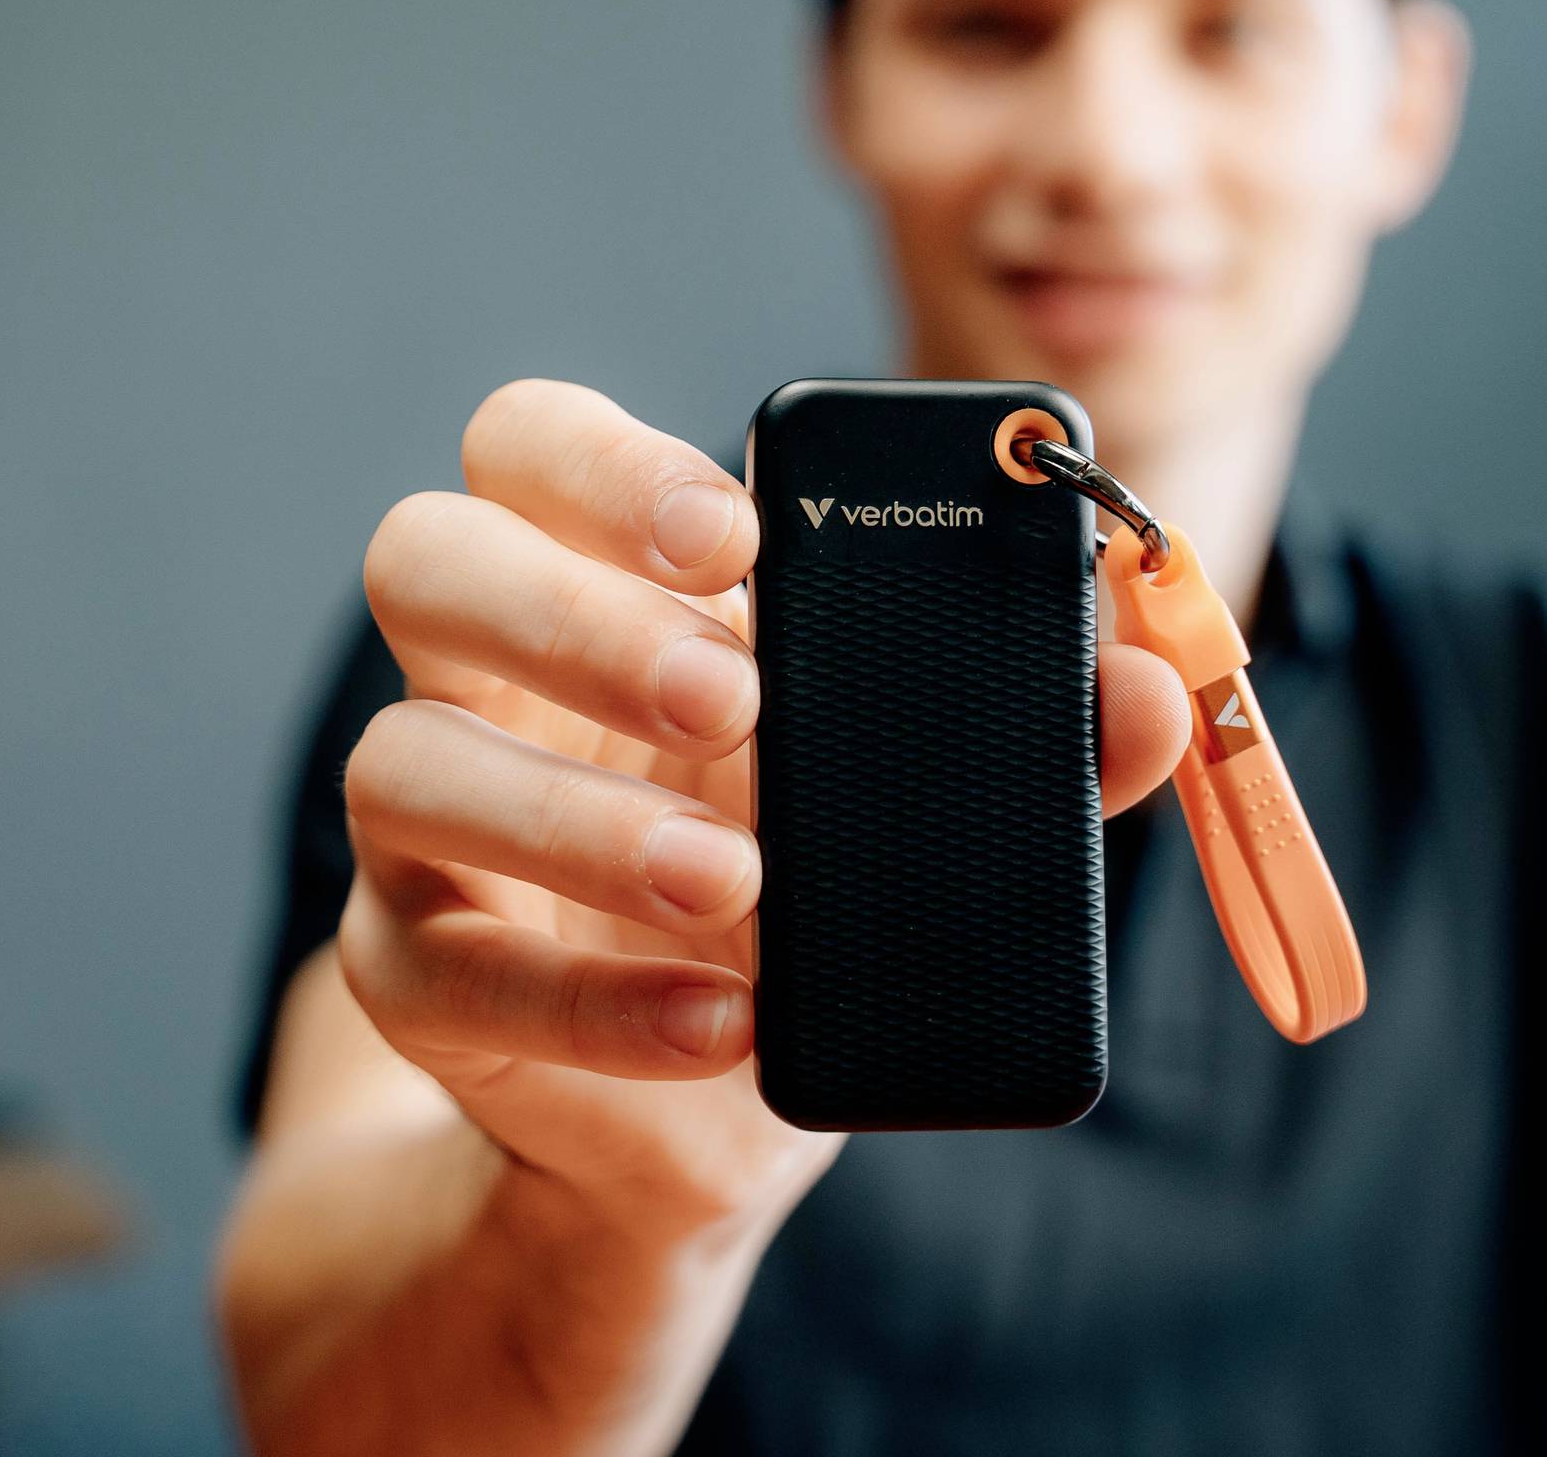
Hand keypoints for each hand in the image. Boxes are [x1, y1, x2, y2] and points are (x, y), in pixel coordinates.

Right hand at [339, 379, 1193, 1241]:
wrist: (705, 1104)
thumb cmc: (801, 881)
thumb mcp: (918, 797)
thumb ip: (1031, 737)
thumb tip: (1146, 693)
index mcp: (599, 577)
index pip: (531, 442)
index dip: (606, 463)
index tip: (734, 529)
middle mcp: (485, 672)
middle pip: (423, 556)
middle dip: (572, 614)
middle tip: (733, 700)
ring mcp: (424, 824)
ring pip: (401, 764)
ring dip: (574, 821)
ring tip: (733, 881)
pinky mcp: (410, 971)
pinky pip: (441, 970)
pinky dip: (589, 1001)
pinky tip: (717, 1022)